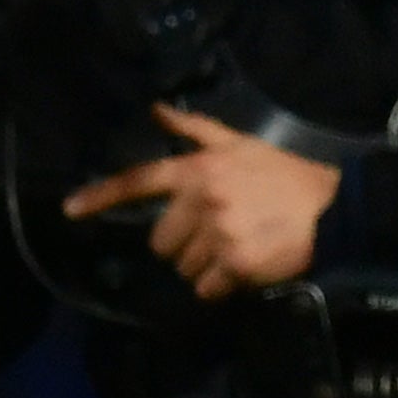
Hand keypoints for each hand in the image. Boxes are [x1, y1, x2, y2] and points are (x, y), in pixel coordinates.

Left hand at [62, 103, 337, 300]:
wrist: (329, 206)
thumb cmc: (279, 171)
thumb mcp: (236, 142)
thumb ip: (193, 129)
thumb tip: (156, 108)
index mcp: (195, 170)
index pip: (137, 181)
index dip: (99, 197)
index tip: (68, 210)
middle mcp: (200, 201)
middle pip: (159, 241)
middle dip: (180, 243)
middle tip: (211, 234)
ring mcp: (216, 234)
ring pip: (182, 266)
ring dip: (201, 264)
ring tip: (231, 247)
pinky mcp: (235, 264)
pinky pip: (206, 288)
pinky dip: (219, 285)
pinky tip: (240, 268)